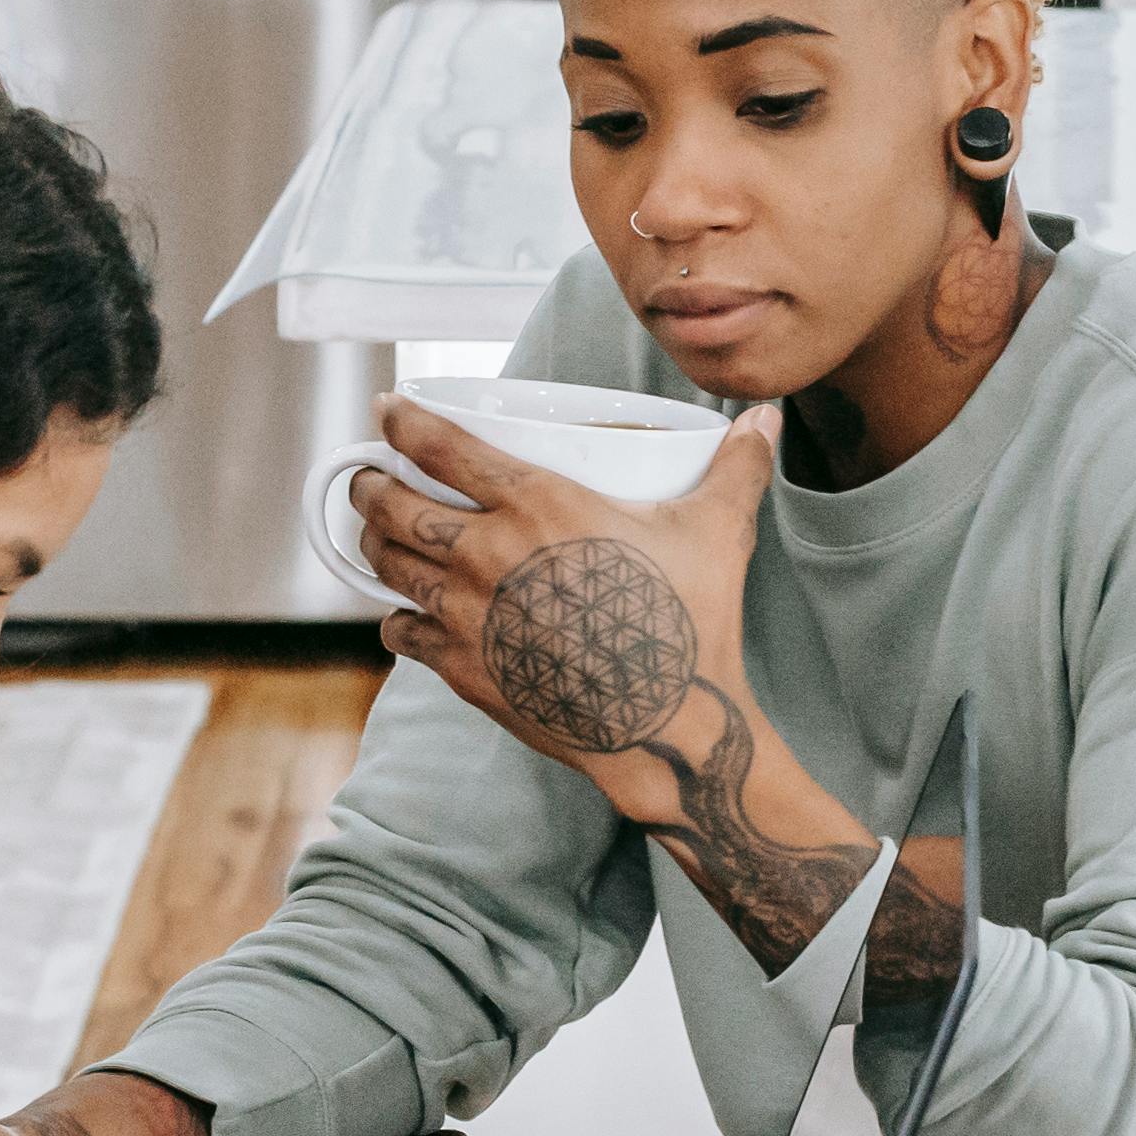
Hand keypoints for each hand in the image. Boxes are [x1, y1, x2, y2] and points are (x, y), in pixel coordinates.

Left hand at [355, 398, 888, 975]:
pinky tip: (404, 614)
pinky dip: (395, 618)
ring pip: (387, 565)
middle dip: (369, 484)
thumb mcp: (717, 532)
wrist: (670, 728)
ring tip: (375, 533)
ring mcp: (468, 615)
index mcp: (539, 504)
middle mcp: (487, 554)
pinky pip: (402, 633)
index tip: (388, 408)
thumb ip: (737, 469)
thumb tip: (766, 419)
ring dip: (371, 543)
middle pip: (394, 505)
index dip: (403, 419)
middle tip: (368, 475)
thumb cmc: (692, 623)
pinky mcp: (464, 670)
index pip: (441, 446)